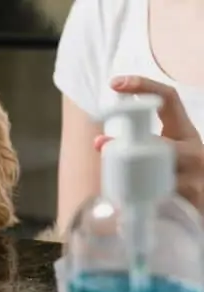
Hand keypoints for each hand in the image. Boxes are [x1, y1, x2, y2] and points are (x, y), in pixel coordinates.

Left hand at [93, 75, 203, 211]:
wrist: (203, 203)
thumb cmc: (179, 177)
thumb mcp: (165, 155)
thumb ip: (138, 145)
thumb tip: (100, 143)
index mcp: (186, 132)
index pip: (169, 99)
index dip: (144, 86)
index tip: (115, 82)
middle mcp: (196, 150)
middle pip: (160, 142)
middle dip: (129, 147)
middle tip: (102, 145)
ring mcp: (199, 175)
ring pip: (158, 172)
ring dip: (133, 178)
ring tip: (118, 188)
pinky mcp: (195, 199)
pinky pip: (162, 197)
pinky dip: (144, 200)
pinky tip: (134, 207)